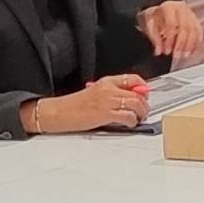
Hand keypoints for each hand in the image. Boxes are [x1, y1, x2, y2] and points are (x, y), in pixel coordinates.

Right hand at [31, 74, 147, 133]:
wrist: (58, 112)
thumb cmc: (74, 105)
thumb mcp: (95, 93)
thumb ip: (112, 94)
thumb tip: (130, 99)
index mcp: (106, 82)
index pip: (133, 79)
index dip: (143, 88)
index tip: (145, 95)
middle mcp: (109, 89)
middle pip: (138, 93)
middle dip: (145, 104)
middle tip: (144, 111)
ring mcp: (107, 101)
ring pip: (136, 104)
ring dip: (141, 113)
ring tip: (138, 118)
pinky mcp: (105, 114)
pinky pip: (127, 116)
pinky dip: (132, 121)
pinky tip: (129, 124)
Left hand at [138, 0, 203, 58]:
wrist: (160, 11)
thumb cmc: (154, 18)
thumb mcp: (149, 25)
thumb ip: (154, 38)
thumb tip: (159, 51)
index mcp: (168, 7)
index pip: (171, 24)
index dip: (170, 39)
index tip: (167, 51)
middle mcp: (181, 8)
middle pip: (185, 27)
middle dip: (181, 43)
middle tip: (177, 55)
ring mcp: (190, 13)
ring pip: (195, 29)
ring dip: (191, 45)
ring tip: (185, 55)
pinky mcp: (196, 19)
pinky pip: (199, 31)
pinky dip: (197, 42)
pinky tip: (193, 51)